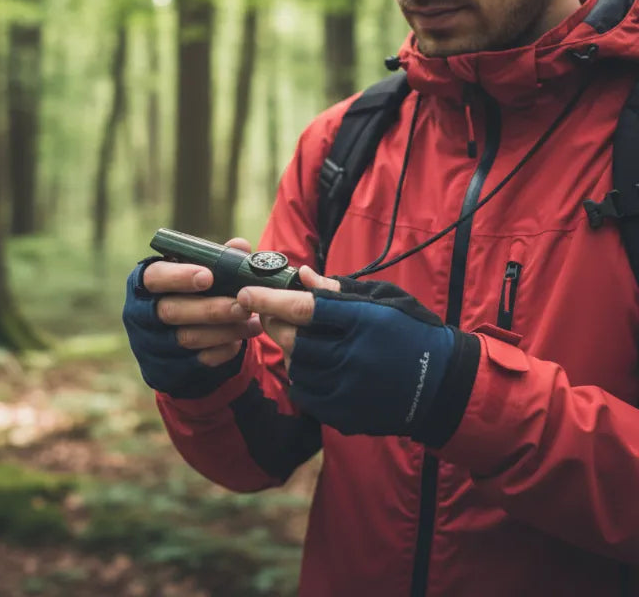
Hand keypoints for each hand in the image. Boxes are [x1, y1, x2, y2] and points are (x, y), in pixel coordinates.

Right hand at [122, 239, 259, 398]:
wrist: (180, 335)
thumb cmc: (190, 293)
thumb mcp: (200, 273)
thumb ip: (218, 259)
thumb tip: (239, 246)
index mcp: (144, 282)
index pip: (154, 277)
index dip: (179, 277)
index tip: (208, 277)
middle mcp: (141, 313)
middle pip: (171, 311)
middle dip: (211, 309)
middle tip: (242, 305)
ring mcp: (151, 343)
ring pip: (187, 338)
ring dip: (224, 331)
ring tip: (253, 322)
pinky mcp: (165, 367)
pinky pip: (195, 362)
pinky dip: (221, 351)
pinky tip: (240, 342)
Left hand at [238, 277, 479, 442]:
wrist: (444, 386)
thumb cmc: (413, 332)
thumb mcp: (384, 300)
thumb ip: (340, 289)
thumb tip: (304, 276)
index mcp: (364, 322)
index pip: (305, 308)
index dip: (270, 300)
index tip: (246, 293)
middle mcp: (354, 358)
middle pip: (294, 339)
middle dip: (273, 323)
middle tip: (269, 312)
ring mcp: (349, 391)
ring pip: (297, 367)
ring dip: (288, 349)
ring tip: (297, 337)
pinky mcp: (347, 415)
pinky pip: (306, 394)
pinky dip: (301, 377)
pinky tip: (311, 365)